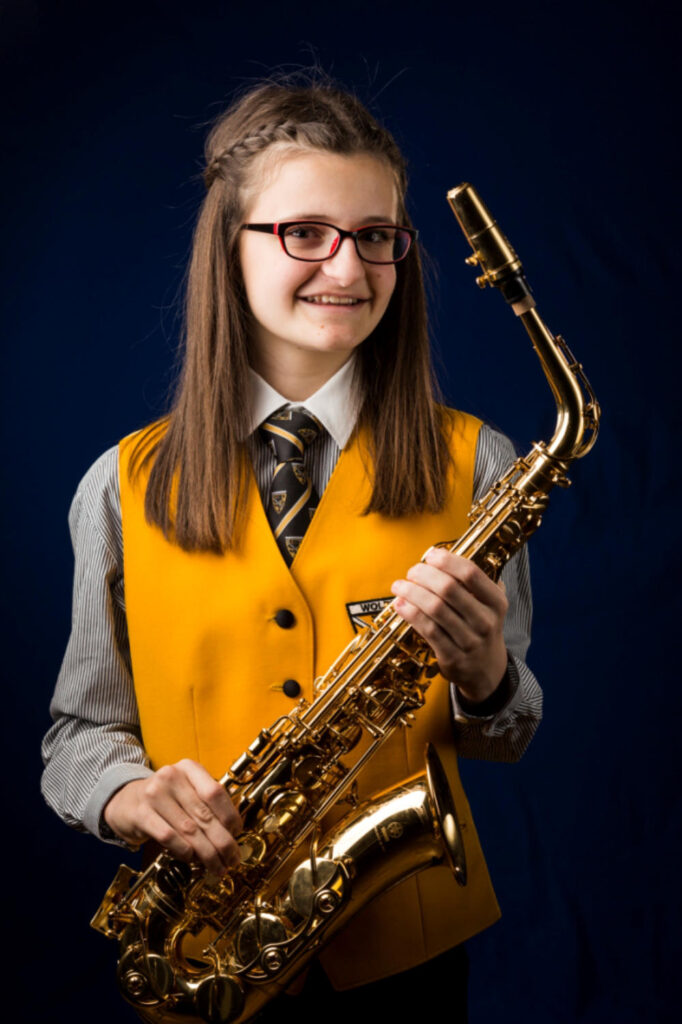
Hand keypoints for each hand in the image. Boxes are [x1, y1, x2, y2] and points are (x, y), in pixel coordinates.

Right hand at [103, 759, 242, 874]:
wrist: (124, 800)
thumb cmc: (164, 798)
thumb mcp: (185, 791)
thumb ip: (206, 804)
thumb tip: (232, 832)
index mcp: (188, 768)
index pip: (215, 792)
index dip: (230, 815)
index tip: (237, 833)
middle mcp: (171, 777)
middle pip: (204, 814)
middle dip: (222, 842)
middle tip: (232, 859)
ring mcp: (154, 794)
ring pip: (189, 829)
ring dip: (206, 853)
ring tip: (217, 866)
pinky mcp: (140, 814)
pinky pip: (168, 837)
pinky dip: (183, 850)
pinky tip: (191, 857)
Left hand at [390, 547, 508, 703]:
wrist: (487, 671)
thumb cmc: (481, 628)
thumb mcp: (489, 605)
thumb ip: (472, 583)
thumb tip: (440, 557)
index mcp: (496, 602)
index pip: (471, 573)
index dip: (447, 561)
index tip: (431, 555)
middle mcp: (485, 621)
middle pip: (448, 588)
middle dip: (424, 575)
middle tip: (412, 571)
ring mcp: (469, 641)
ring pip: (434, 608)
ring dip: (412, 592)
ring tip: (399, 586)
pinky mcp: (452, 656)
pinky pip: (427, 629)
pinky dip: (410, 613)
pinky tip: (400, 604)